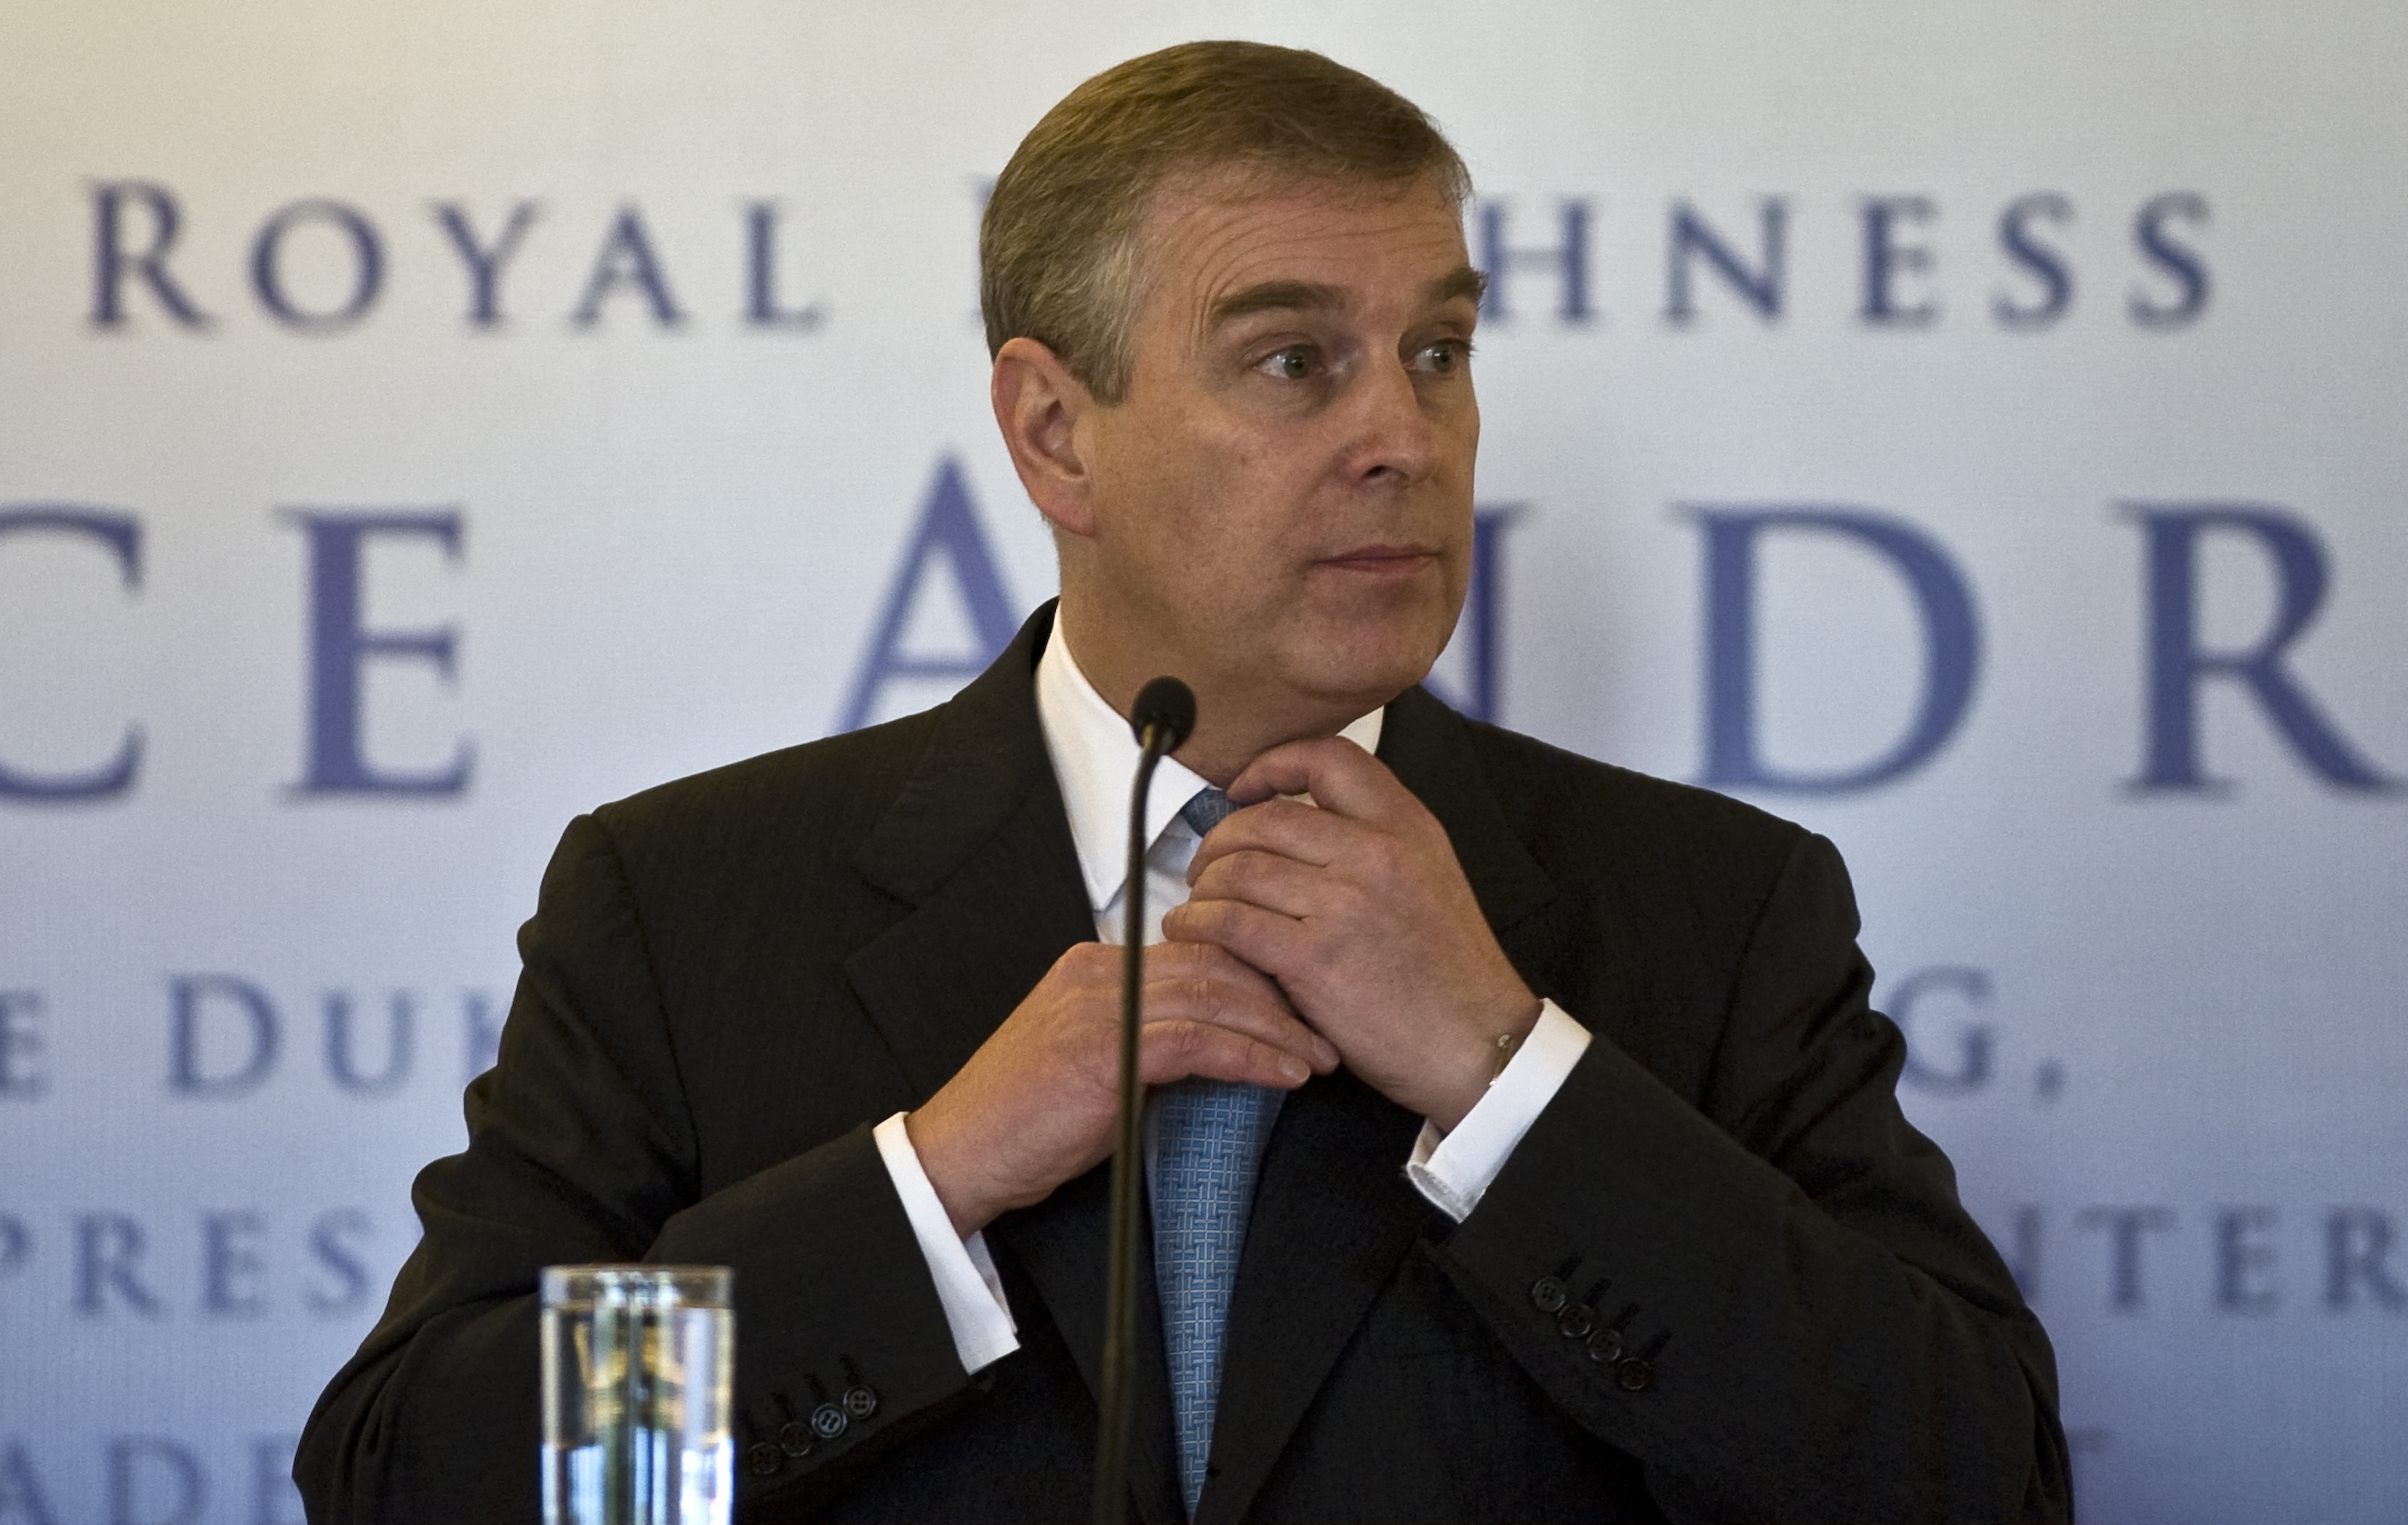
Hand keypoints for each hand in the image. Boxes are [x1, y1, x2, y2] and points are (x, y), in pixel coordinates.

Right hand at [906, 940, 1338, 1236]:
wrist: (958, 1154)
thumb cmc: (1023, 1120)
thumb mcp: (1092, 1062)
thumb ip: (1146, 1038)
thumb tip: (1218, 1045)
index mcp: (1092, 967)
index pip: (1196, 950)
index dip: (1257, 972)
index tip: (1299, 1003)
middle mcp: (1097, 974)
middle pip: (1213, 963)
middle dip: (1279, 994)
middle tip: (1325, 1029)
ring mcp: (1098, 1009)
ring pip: (1213, 995)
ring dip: (1278, 1027)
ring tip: (1319, 1056)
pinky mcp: (1103, 1052)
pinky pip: (1198, 1040)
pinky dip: (1251, 1056)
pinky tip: (1284, 1074)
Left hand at [1162, 737, 1538, 1131]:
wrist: (1480, 1044)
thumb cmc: (1451, 973)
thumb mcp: (1431, 877)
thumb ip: (1376, 841)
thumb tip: (1299, 821)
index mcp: (1407, 827)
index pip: (1328, 758)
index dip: (1272, 764)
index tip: (1244, 788)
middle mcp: (1376, 853)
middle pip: (1265, 818)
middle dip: (1220, 839)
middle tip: (1207, 865)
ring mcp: (1344, 905)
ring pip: (1239, 868)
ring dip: (1204, 886)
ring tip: (1199, 904)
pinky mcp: (1315, 959)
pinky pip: (1232, 923)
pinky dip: (1200, 924)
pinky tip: (1193, 932)